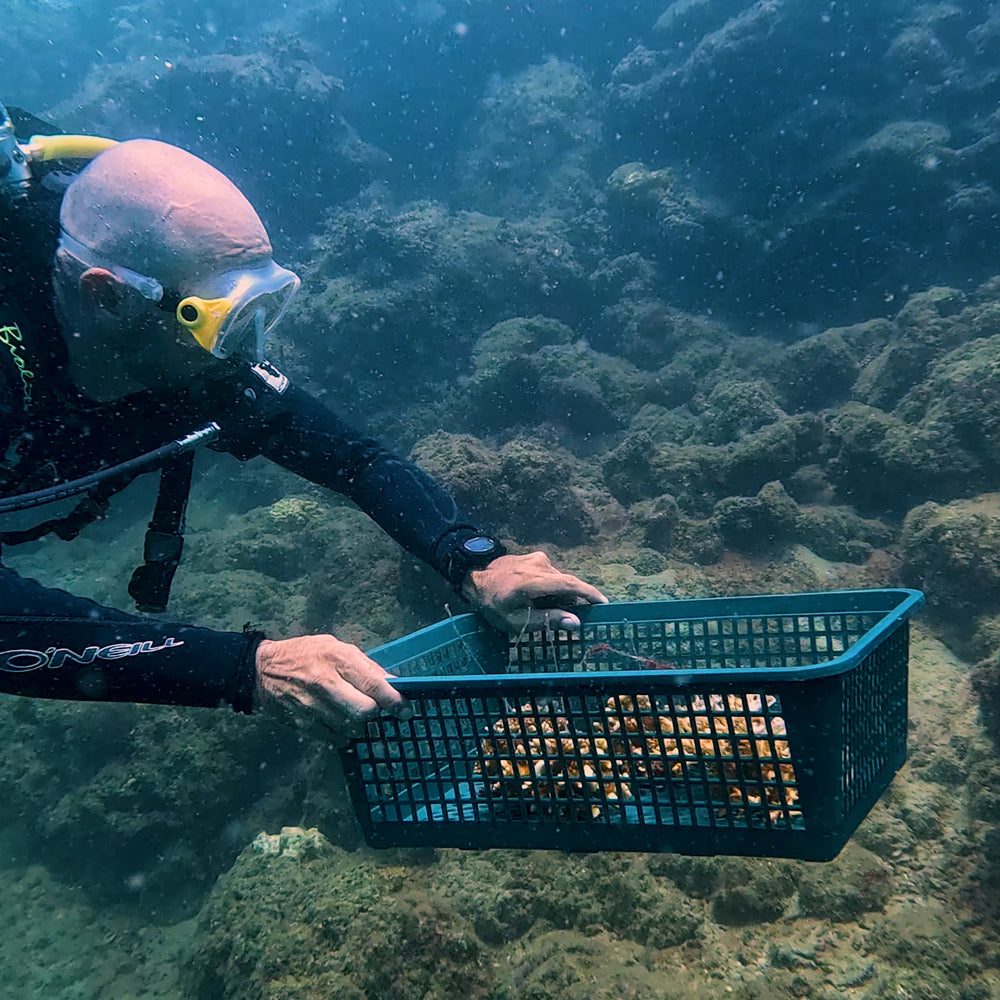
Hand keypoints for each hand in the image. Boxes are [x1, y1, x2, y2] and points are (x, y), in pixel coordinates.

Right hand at [254, 634, 411, 744]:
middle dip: (374, 713)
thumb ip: (365, 665)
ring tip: (350, 710)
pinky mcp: (303, 725)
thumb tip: (392, 683)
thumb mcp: (335, 647)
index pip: (373, 685)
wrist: (261, 671)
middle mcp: (325, 683)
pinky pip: (335, 738)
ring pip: (352, 728)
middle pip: (364, 712)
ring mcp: (312, 707)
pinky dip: (342, 732)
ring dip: (358, 724)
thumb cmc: (304, 654)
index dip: (394, 701)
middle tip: (373, 707)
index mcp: (337, 659)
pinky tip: (337, 719)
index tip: (406, 710)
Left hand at [461, 550, 607, 632]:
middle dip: (572, 602)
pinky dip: (553, 588)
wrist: (475, 576)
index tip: (605, 604)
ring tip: (543, 608)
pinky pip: (553, 574)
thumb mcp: (515, 620)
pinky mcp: (537, 557)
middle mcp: (538, 565)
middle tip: (567, 617)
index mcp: (531, 581)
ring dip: (560, 596)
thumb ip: (547, 620)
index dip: (590, 594)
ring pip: (561, 580)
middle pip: (567, 584)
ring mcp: (538, 558)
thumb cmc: (493, 603)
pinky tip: (539, 598)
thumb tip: (575, 622)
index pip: (570, 585)